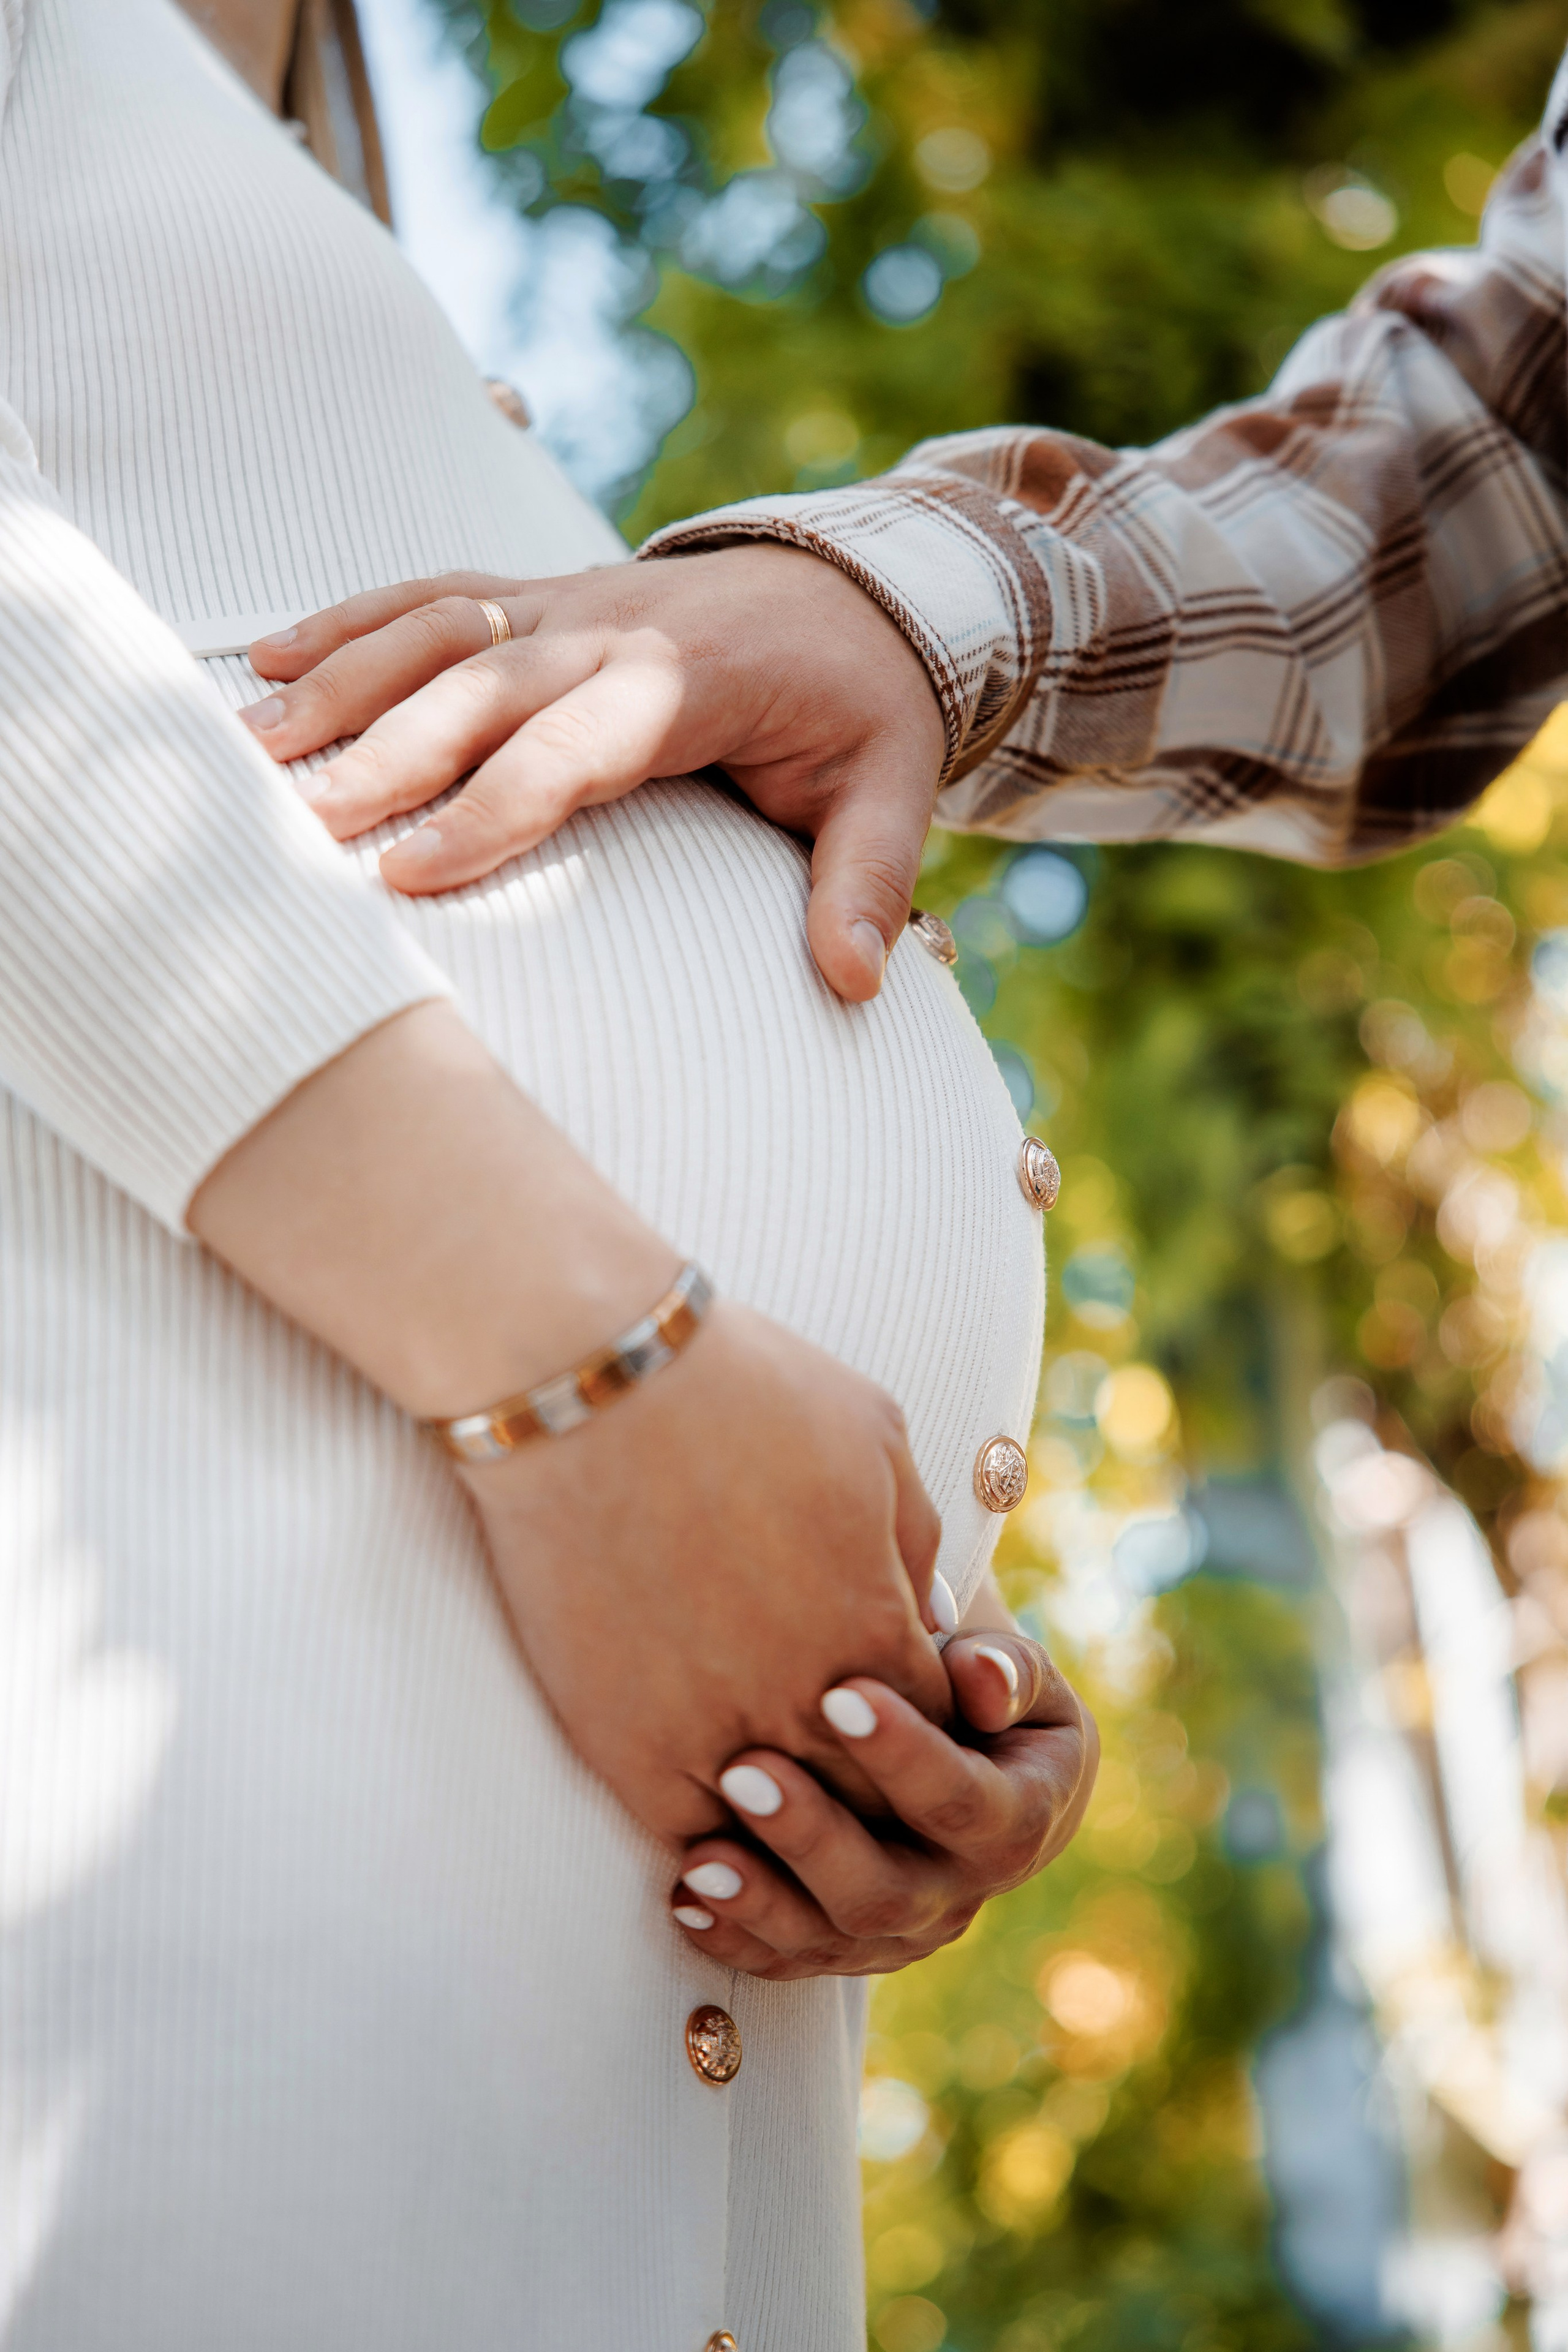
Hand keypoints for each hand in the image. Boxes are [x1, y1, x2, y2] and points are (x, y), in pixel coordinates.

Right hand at [189, 1005, 950, 1853]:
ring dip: (793, 1817)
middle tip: (854, 1758)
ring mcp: (709, 1730)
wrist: (579, 1386)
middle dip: (874, 1783)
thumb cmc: (735, 1385)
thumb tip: (929, 1612)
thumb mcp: (872, 1437)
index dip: (931, 1718)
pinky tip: (716, 1815)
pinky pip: (688, 1837)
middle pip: (867, 1792)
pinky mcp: (621, 1746)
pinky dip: (714, 1841)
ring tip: (786, 1789)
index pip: (935, 1720)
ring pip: (779, 1826)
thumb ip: (912, 1539)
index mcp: (873, 1621)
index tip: (907, 1699)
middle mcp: (801, 1695)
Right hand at [242, 546, 944, 1002]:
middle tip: (292, 827)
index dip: (488, 812)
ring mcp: (559, 602)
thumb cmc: (862, 705)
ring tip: (246, 751)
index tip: (410, 875)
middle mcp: (606, 629)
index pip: (570, 752)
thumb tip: (860, 984)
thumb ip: (868, 882)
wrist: (854, 587)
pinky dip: (343, 622)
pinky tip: (261, 658)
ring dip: (333, 687)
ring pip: (428, 635)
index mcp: (684, 681)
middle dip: (378, 758)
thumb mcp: (892, 788)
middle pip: (472, 695)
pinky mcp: (530, 594)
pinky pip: (425, 597)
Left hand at [666, 1627, 1097, 1976]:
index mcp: (1019, 1820)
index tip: (837, 1694)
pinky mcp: (849, 1947)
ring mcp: (903, 1931)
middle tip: (743, 1771)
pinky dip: (736, 1936)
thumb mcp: (1017, 1674)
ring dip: (762, 1900)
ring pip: (834, 1936)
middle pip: (887, 1889)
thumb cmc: (984, 1694)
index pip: (963, 1801)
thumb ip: (1006, 1671)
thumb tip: (981, 1681)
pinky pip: (791, 1960)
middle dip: (811, 1835)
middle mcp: (962, 1892)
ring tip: (700, 1857)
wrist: (966, 1755)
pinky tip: (684, 1898)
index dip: (904, 1755)